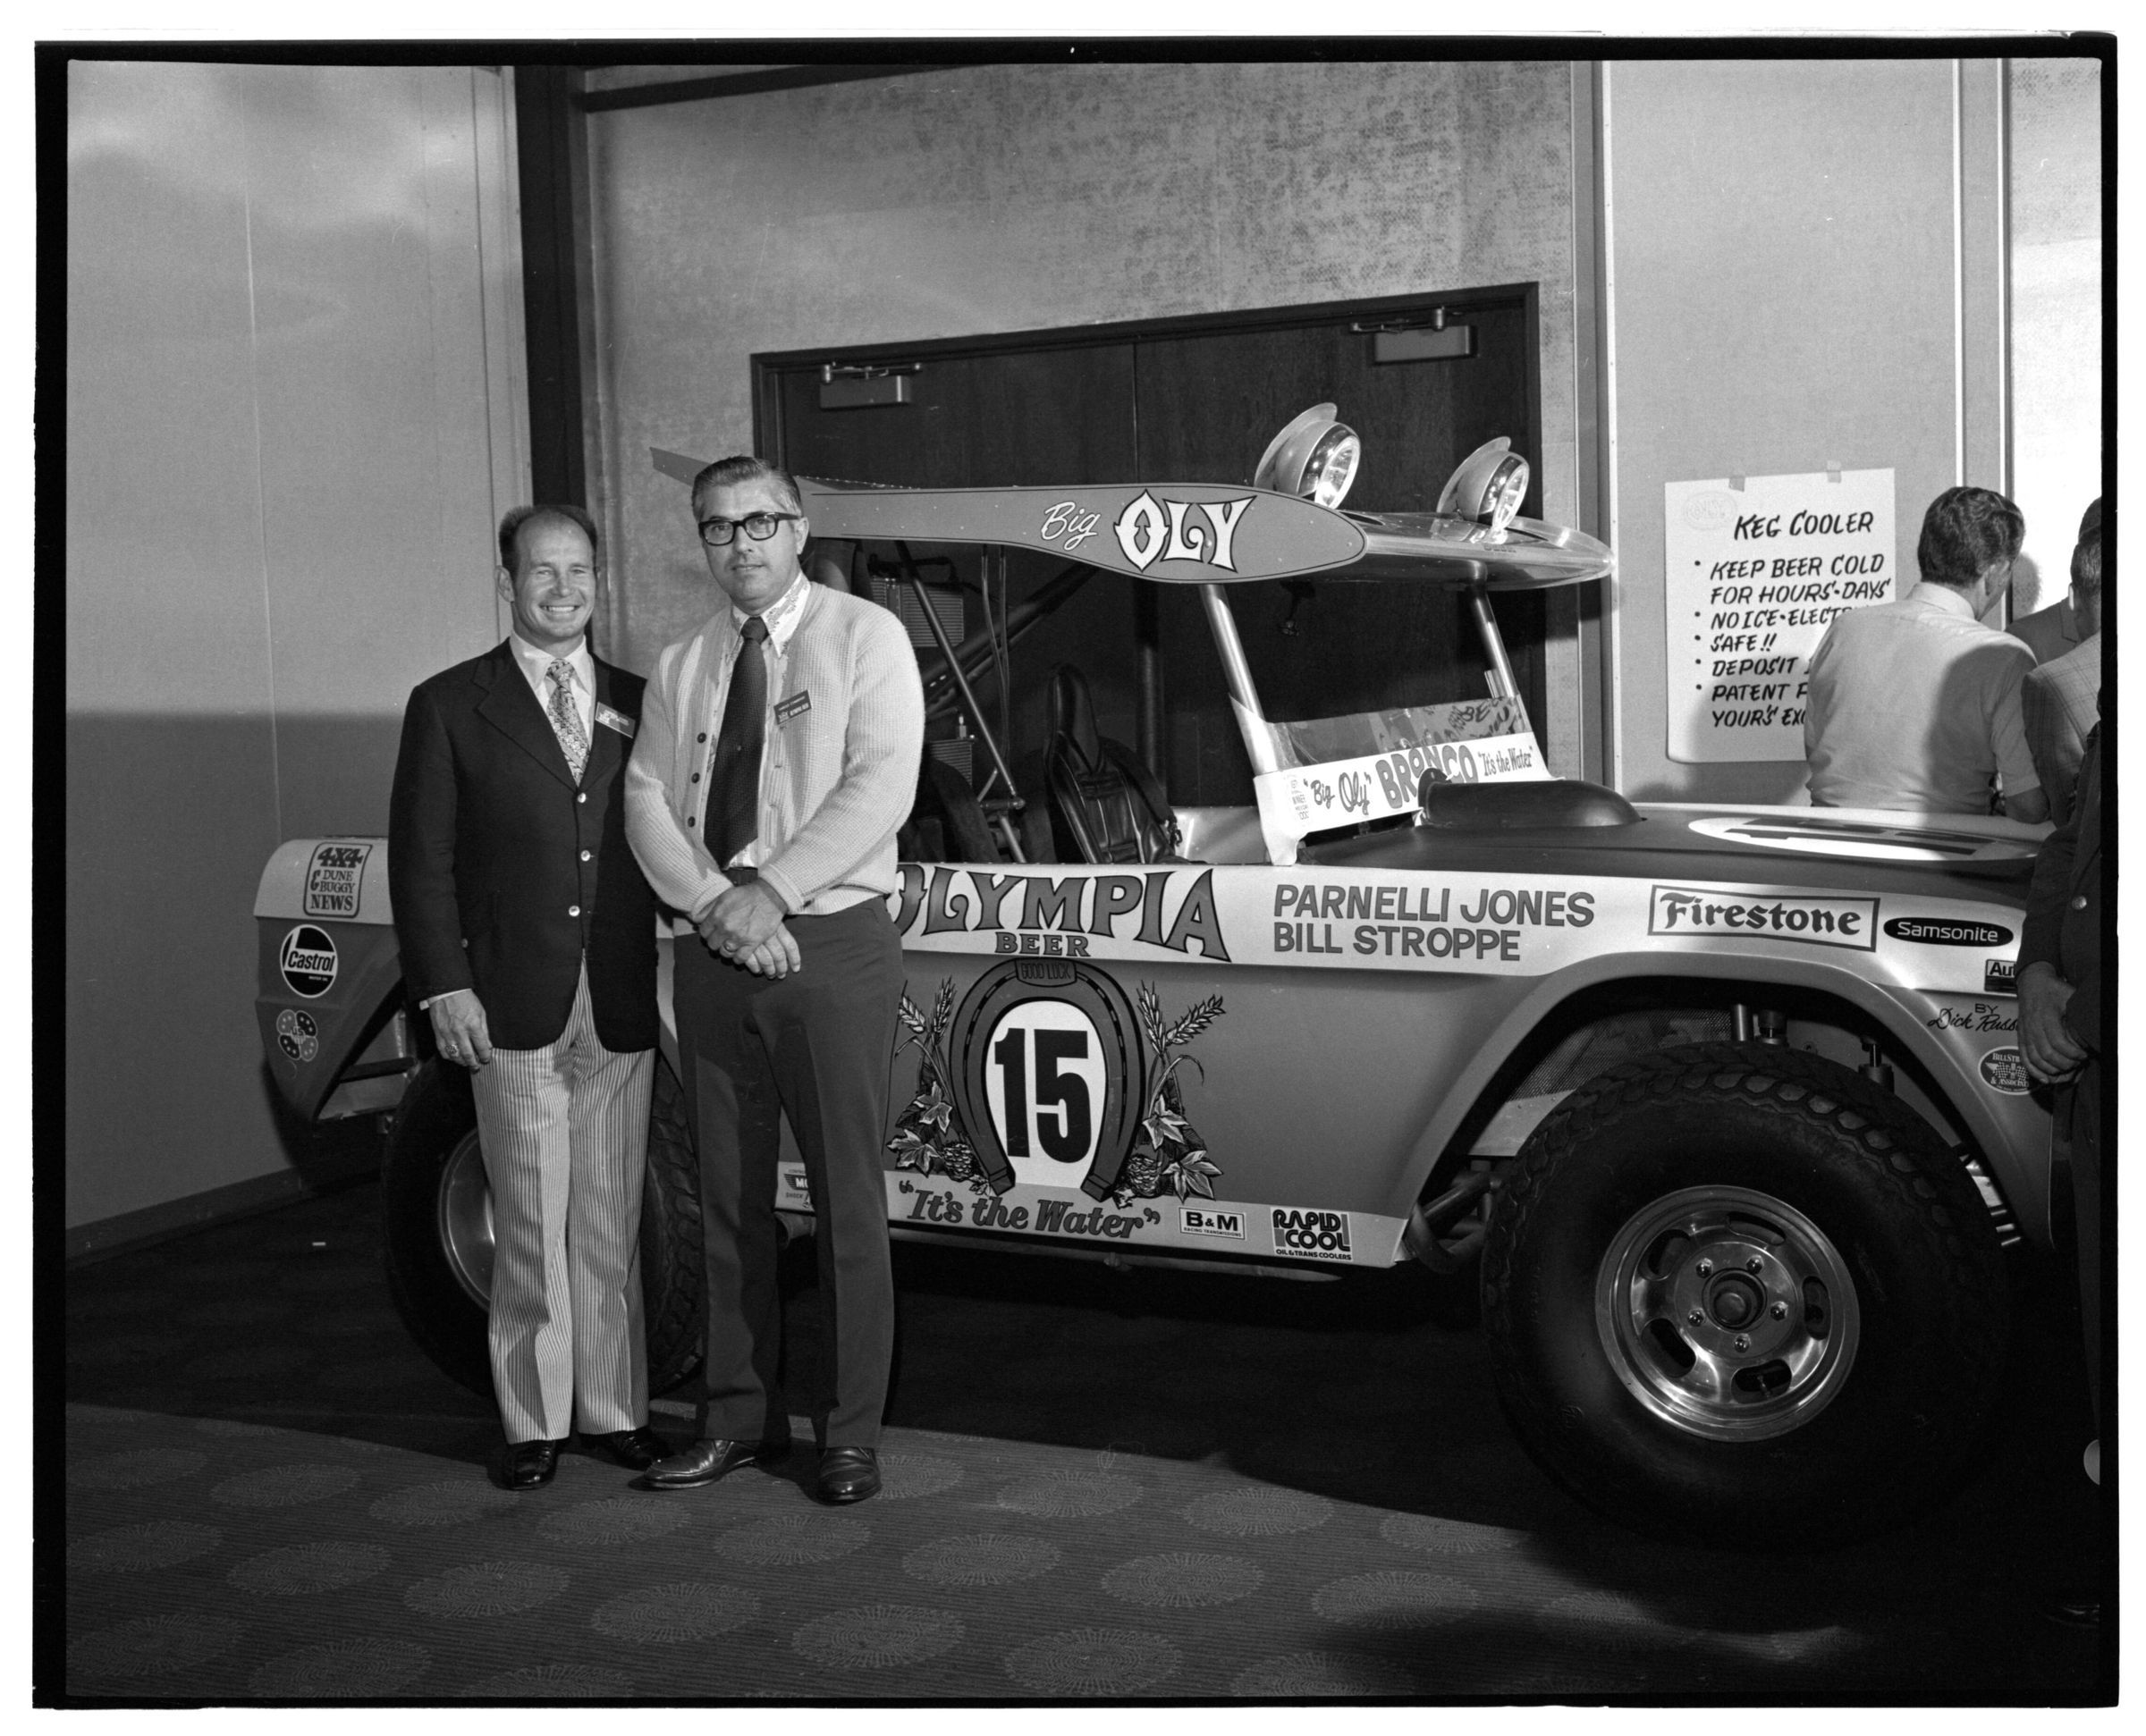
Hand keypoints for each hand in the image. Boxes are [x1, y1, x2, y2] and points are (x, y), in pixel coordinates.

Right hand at [428, 989, 493, 1069]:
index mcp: (473, 1025)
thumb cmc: (465, 1000)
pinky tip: (455, 1056)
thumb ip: (484, 1030)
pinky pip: (443, 1051)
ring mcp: (447, 1034)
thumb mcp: (481, 1012)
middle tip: (476, 1067)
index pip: (481, 1047)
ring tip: (466, 1063)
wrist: (446, 991)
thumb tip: (487, 1046)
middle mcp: (460, 1031)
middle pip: (468, 1055)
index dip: (485, 1056)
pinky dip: (450, 1057)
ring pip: (455, 1056)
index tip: (486, 1059)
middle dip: (474, 1064)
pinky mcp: (438, 1034)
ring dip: (462, 1062)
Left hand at [697, 881, 800, 977]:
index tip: (712, 931)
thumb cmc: (746, 895)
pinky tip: (738, 952)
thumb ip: (708, 908)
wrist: (769, 896)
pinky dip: (738, 958)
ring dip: (726, 949)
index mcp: (717, 916)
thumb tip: (695, 919)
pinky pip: (740, 958)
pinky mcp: (752, 943)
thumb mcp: (723, 896)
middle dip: (715, 941)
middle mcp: (726, 928)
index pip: (703, 932)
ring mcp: (739, 937)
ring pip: (724, 953)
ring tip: (730, 944)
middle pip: (712, 944)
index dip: (707, 932)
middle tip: (721, 938)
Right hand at [2017, 961, 2086, 1083]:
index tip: (2084, 1055)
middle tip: (2078, 1063)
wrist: (2032, 982)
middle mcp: (2032, 1026)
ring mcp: (2024, 1032)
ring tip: (2066, 1069)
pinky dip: (2034, 1071)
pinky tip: (2045, 1079)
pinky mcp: (2021, 1037)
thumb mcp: (2070, 996)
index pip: (2058, 1043)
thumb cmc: (2053, 989)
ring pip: (2035, 1058)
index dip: (2073, 1053)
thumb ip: (2077, 1014)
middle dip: (2065, 1064)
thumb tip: (2089, 1032)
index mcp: (2045, 1016)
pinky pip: (2024, 1058)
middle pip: (2046, 1054)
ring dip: (2051, 1069)